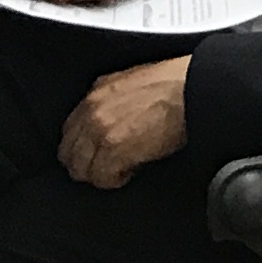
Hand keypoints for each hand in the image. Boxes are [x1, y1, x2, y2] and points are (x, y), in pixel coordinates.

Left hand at [59, 57, 191, 187]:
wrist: (193, 89)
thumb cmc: (176, 84)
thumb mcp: (134, 83)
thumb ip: (114, 99)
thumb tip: (114, 120)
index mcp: (97, 91)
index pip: (70, 129)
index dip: (81, 147)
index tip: (94, 154)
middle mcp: (92, 110)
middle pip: (69, 153)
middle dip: (85, 163)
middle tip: (105, 167)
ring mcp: (100, 131)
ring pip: (81, 169)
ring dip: (99, 173)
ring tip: (120, 169)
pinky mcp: (114, 150)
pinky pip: (102, 178)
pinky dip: (115, 179)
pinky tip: (130, 170)